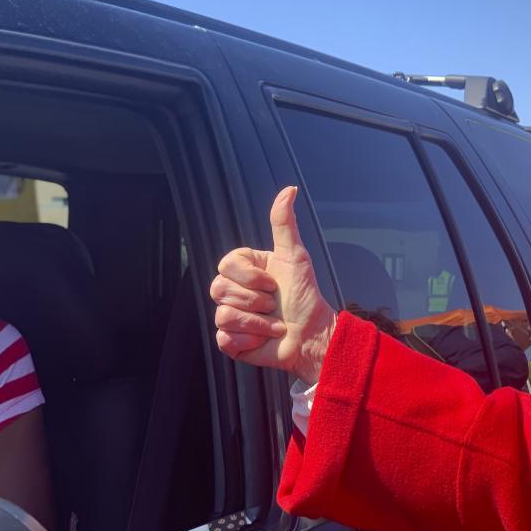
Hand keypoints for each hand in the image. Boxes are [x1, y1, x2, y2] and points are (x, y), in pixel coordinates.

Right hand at [210, 186, 336, 384]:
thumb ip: (285, 224)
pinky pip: (224, 338)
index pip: (226, 265)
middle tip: (273, 305)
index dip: (250, 277)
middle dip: (254, 300)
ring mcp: (231, 316)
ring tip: (273, 324)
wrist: (312, 335)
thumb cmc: (305, 295)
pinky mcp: (230, 341)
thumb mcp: (295, 256)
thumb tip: (290, 189)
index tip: (272, 283)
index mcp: (246, 270)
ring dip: (256, 323)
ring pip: (223, 315)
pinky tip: (263, 340)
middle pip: (218, 289)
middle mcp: (235, 291)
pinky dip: (249, 340)